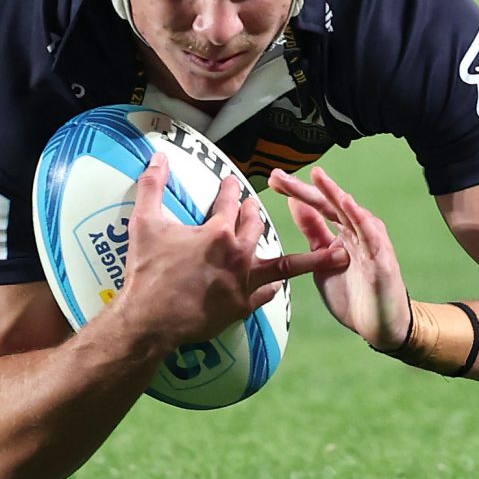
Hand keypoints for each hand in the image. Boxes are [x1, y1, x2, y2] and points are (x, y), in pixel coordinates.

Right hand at [115, 157, 346, 349]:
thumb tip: (158, 157)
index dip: (230, 187)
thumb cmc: (147, 270)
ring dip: (307, 258)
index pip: (230, 202)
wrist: (151, 320)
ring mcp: (243, 284)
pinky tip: (276, 286)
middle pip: (255, 226)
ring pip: (281, 265)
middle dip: (254, 212)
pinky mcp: (242, 308)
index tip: (233, 180)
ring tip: (334, 252)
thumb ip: (152, 186)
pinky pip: (266, 294)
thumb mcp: (144, 222)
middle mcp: (239, 255)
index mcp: (218, 232)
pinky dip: (271, 288)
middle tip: (255, 205)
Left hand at [269, 166, 411, 349]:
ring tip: (317, 178)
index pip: (317, 207)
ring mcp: (371, 244)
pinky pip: (372, 236)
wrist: (379, 327)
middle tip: (278, 176)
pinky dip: (360, 219)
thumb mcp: (322, 260)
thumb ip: (313, 232)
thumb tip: (296, 203)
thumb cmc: (354, 294)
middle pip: (329, 205)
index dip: (295, 193)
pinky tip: (347, 204)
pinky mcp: (383, 261)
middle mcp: (357, 232)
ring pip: (351, 214)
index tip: (272, 179)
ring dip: (333, 195)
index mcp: (342, 232)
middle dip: (304, 189)